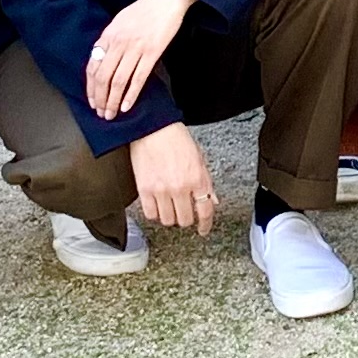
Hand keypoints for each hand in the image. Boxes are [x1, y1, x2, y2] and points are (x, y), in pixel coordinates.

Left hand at [86, 0, 195, 122]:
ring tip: (112, 114)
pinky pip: (138, 78)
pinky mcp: (152, 52)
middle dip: (100, 99)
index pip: (93, 67)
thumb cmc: (144, 9)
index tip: (92, 101)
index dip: (90, 88)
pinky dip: (131, 95)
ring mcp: (135, 48)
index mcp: (108, 35)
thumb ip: (109, 40)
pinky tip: (126, 106)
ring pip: (118, 81)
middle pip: (103, 77)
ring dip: (113, 101)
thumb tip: (101, 59)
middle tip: (101, 113)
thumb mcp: (119, 21)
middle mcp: (118, 43)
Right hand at [129, 119, 218, 233]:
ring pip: (167, 220)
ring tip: (169, 207)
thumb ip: (206, 182)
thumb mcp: (199, 159)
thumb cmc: (176, 139)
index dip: (205, 225)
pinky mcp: (144, 190)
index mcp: (197, 179)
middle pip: (185, 220)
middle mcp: (180, 187)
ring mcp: (162, 190)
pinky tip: (157, 205)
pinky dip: (154, 213)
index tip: (203, 230)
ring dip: (170, 217)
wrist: (153, 128)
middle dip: (186, 218)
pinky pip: (151, 214)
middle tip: (183, 212)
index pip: (205, 211)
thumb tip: (212, 201)